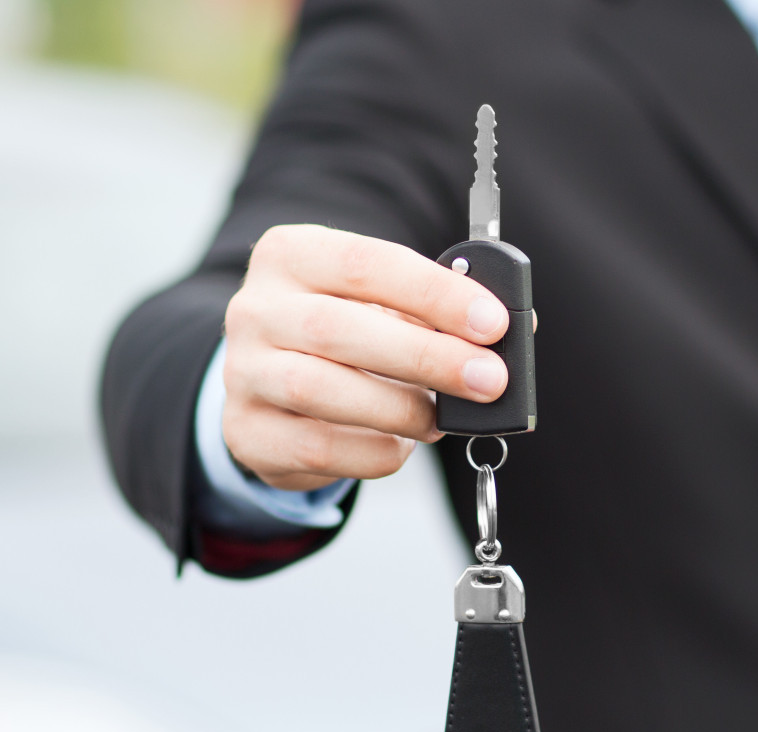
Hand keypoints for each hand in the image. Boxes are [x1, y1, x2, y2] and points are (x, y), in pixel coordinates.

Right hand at [220, 224, 511, 490]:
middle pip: (338, 329)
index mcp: (291, 255)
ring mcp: (243, 372)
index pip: (364, 263)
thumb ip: (434, 310)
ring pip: (319, 389)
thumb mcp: (378, 303)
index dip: (433, 293)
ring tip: (441, 419)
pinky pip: (315, 447)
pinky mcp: (247, 432)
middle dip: (425, 356)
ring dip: (398, 407)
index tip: (492, 323)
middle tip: (488, 379)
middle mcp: (255, 309)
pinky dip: (372, 450)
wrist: (270, 386)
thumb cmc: (343, 336)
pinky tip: (401, 444)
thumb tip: (515, 330)